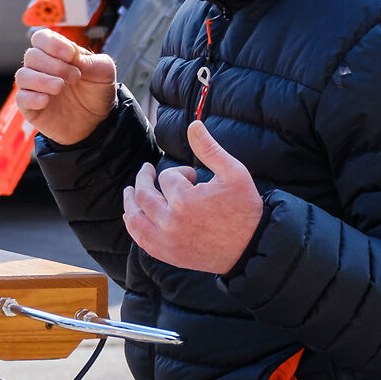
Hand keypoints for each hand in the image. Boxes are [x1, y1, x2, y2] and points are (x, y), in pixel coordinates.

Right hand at [14, 27, 117, 144]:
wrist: (98, 122)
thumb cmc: (97, 92)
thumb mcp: (104, 72)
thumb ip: (90, 60)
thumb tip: (71, 56)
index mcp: (57, 53)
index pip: (42, 38)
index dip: (53, 43)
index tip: (71, 55)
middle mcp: (42, 68)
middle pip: (32, 55)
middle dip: (54, 65)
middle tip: (75, 77)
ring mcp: (34, 87)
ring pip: (23, 75)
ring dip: (42, 80)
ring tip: (60, 87)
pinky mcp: (30, 108)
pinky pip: (21, 98)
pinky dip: (32, 98)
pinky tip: (47, 100)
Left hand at [121, 118, 263, 274]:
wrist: (252, 247)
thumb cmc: (245, 208)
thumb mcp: (233, 173)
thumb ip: (209, 148)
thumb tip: (193, 124)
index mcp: (185, 200)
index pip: (167, 177)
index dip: (180, 172)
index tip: (194, 177)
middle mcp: (170, 222)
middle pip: (143, 194)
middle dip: (144, 178)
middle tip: (146, 170)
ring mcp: (167, 241)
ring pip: (135, 218)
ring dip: (129, 202)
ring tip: (128, 191)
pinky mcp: (168, 254)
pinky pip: (141, 240)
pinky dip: (133, 226)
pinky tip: (131, 217)